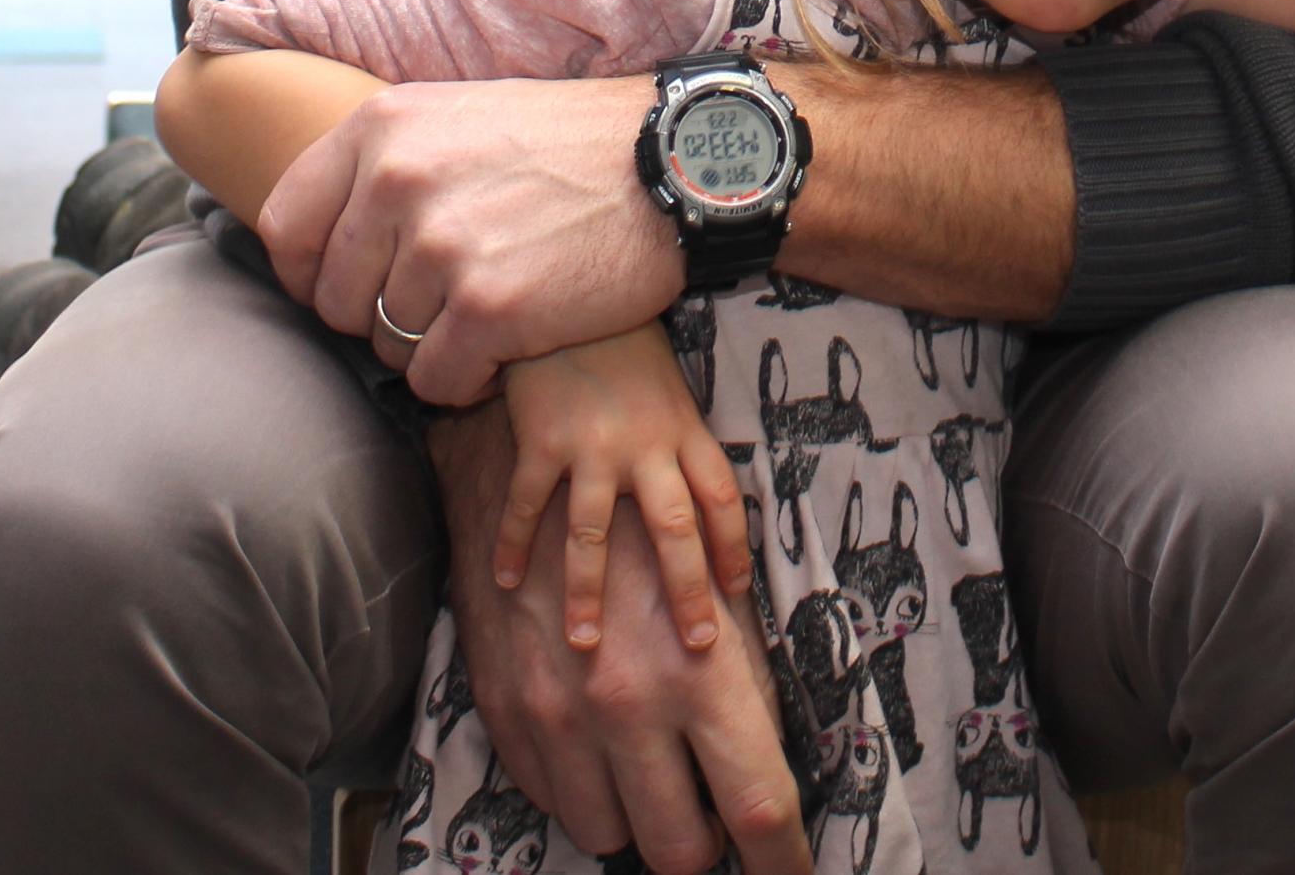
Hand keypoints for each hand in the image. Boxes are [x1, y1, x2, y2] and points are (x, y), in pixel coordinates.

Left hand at [261, 75, 677, 403]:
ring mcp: (442, 246)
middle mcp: (397, 181)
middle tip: (445, 302)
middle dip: (382, 317)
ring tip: (490, 310)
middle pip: (336, 300)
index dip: (310, 275)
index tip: (349, 288)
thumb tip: (313, 241)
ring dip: (432, 347)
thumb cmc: (569, 145)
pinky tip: (508, 348)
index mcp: (381, 128)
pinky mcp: (489, 309)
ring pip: (387, 347)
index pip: (286, 229)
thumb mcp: (458, 116)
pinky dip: (467, 381)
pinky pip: (434, 381)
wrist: (676, 163)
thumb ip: (382, 164)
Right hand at [435, 400, 808, 874]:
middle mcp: (628, 704)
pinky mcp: (507, 710)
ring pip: (608, 836)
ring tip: (650, 773)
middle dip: (705, 850)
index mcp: (701, 673)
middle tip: (712, 818)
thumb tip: (764, 778)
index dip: (787, 865)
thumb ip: (745, 688)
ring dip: (635, 819)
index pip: (762, 810)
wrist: (518, 461)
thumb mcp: (718, 590)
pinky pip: (550, 800)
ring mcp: (559, 713)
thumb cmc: (642, 518)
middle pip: (682, 851)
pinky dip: (579, 789)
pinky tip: (595, 742)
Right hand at [495, 329, 753, 653]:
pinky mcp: (541, 439)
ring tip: (585, 643)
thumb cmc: (625, 348)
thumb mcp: (671, 392)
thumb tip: (700, 512)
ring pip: (593, 533)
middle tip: (697, 645)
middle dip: (687, 591)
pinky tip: (505, 581)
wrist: (572, 298)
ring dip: (588, 591)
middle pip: (676, 529)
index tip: (737, 593)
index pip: (723, 499)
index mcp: (684, 431)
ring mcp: (592, 444)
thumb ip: (681, 446)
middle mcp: (645, 444)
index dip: (733, 547)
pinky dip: (513, 544)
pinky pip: (526, 503)